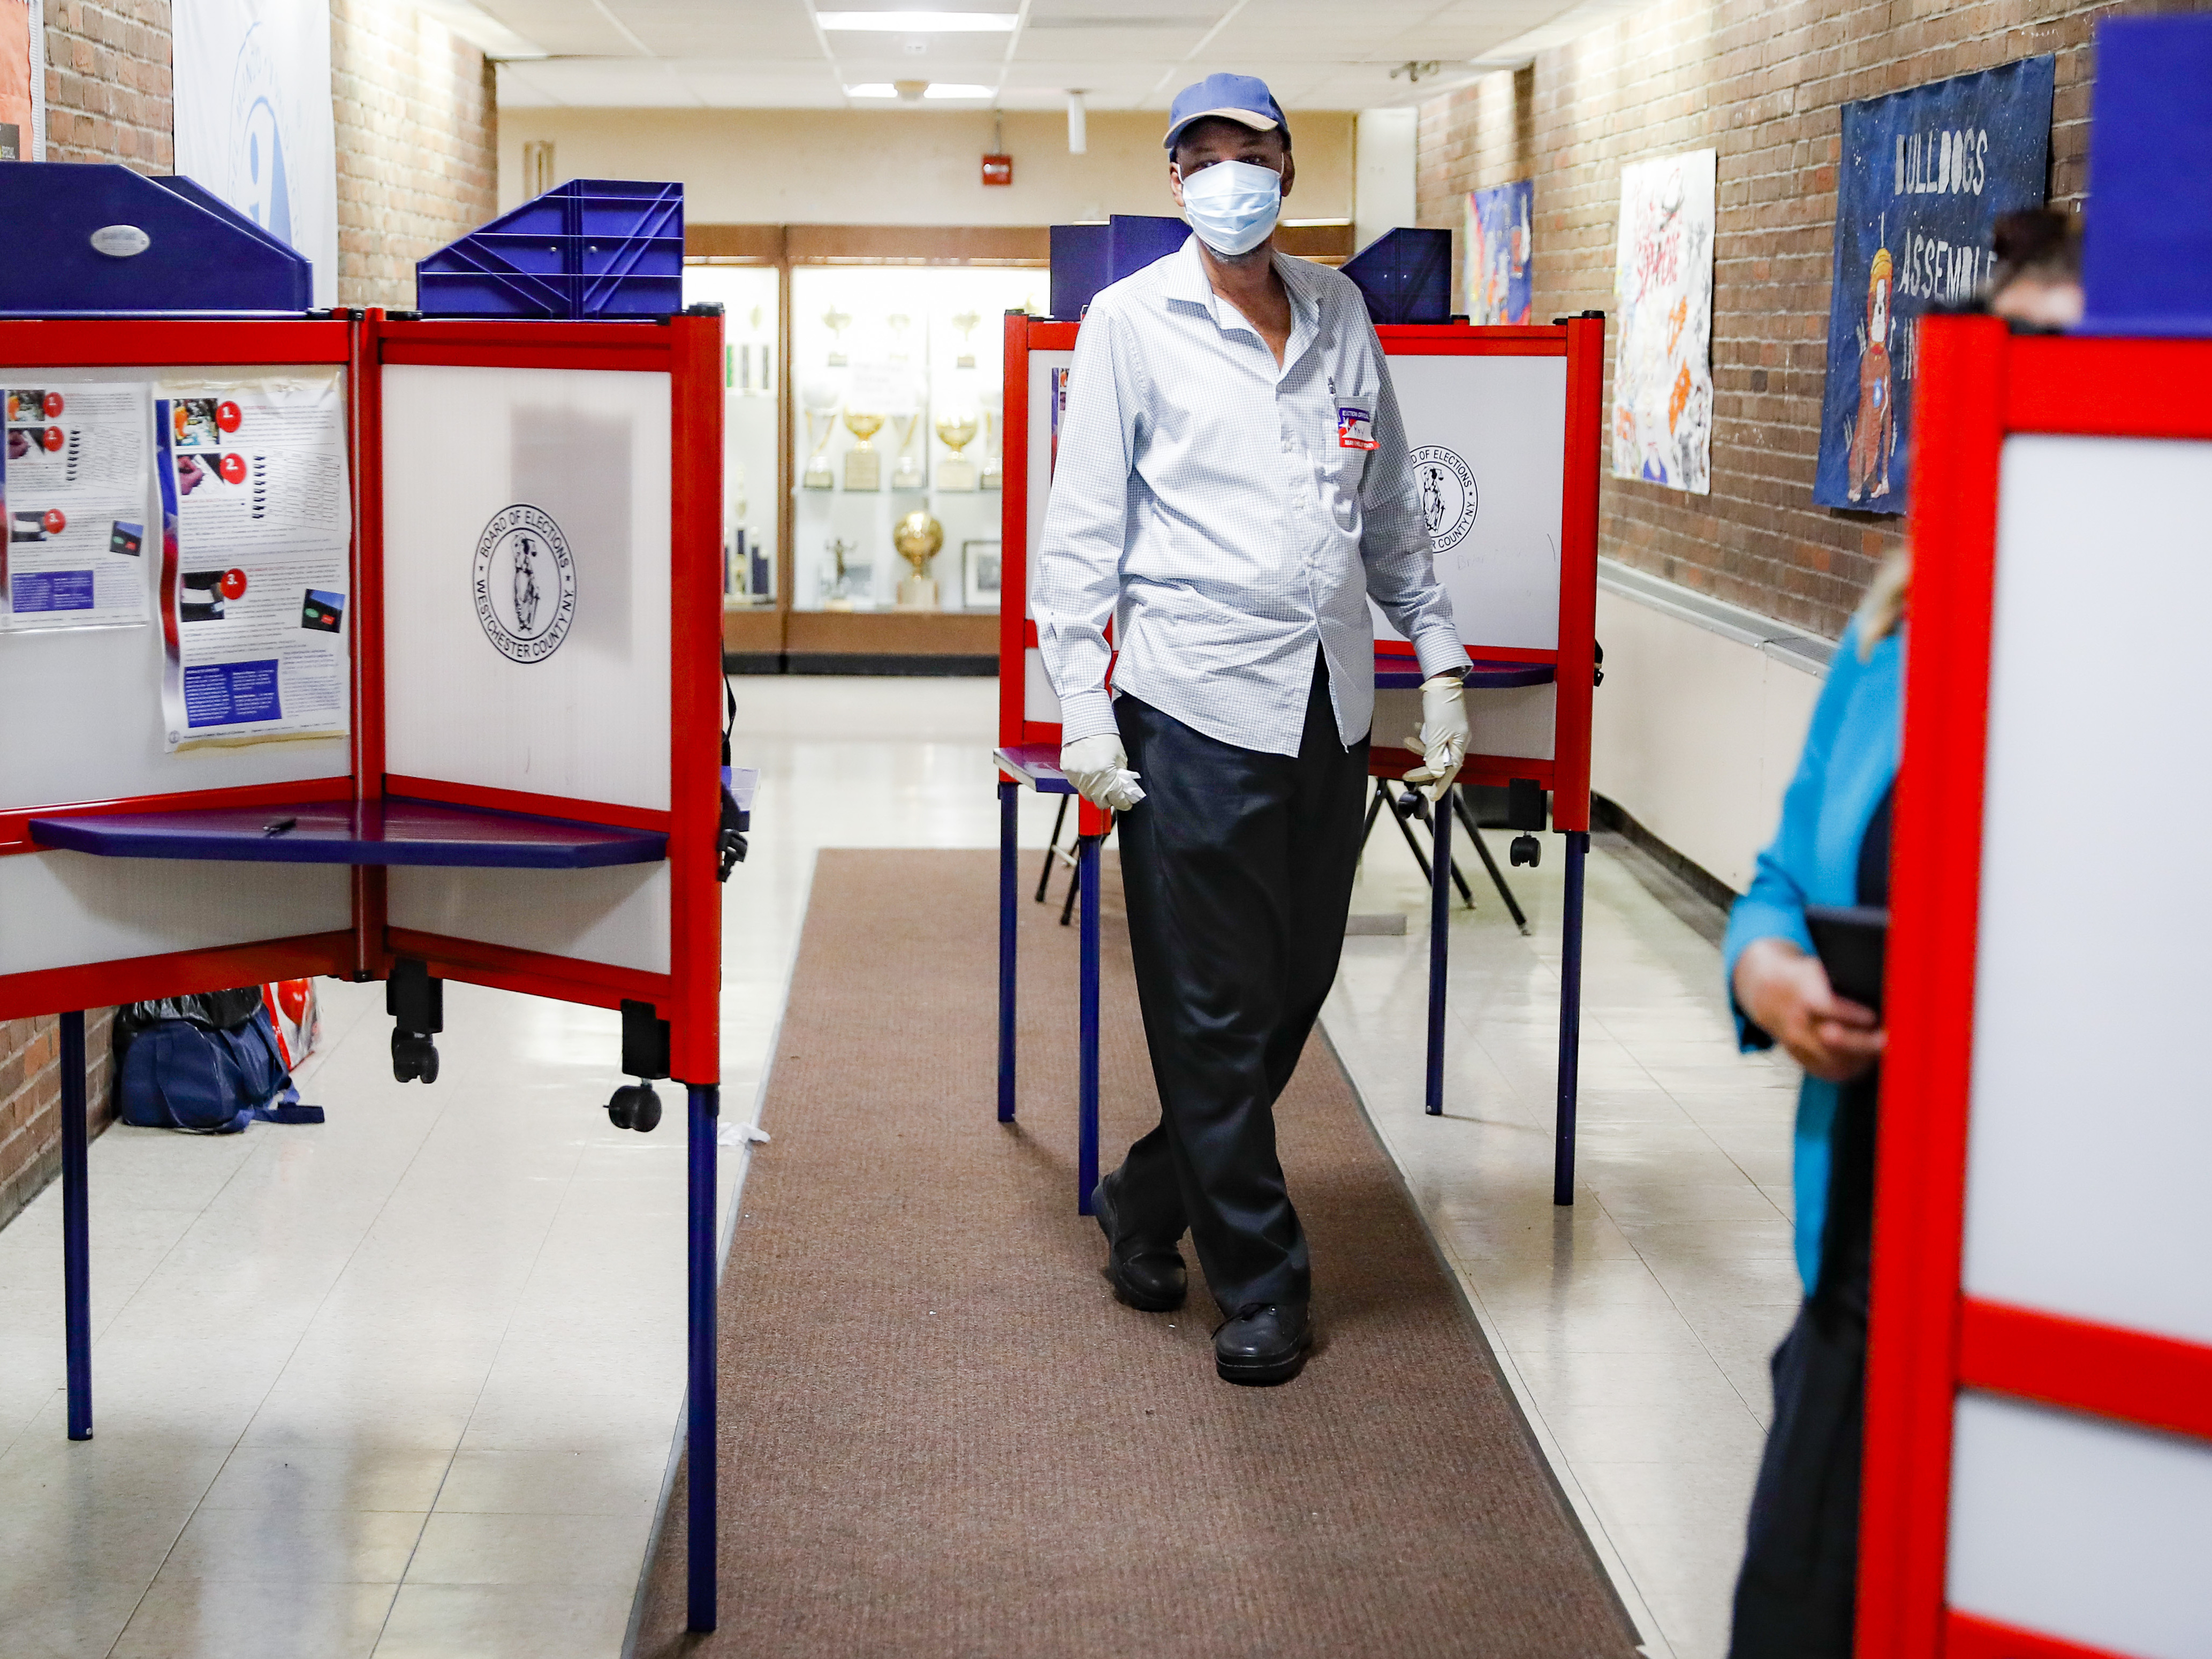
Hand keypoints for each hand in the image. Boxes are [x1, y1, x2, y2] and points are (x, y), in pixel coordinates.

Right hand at [1059, 734, 1144, 813]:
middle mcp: (1091, 780)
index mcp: (1107, 776)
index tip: (1126, 802)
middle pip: (1101, 803)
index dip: (1124, 802)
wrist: (1085, 722)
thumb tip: (1124, 787)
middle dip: (1109, 799)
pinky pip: (1077, 785)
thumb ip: (1122, 775)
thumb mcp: (1121, 757)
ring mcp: (1078, 777)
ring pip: (1088, 796)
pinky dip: (1084, 782)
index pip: (1118, 800)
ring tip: (1100, 781)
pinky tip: (1089, 772)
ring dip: (1096, 792)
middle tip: (1113, 791)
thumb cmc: (1104, 735)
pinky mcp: (1068, 772)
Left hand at [1402, 674, 1468, 800]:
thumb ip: (1435, 754)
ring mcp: (1450, 731)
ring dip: (1419, 746)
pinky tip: (1415, 727)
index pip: (1451, 770)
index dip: (1441, 784)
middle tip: (1406, 775)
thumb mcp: (1435, 733)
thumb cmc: (1441, 705)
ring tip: (1406, 740)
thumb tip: (1435, 771)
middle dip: (1423, 766)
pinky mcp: (1443, 722)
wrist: (1441, 678)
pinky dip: (1422, 734)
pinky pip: (1432, 735)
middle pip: (1440, 761)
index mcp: (1460, 744)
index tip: (1432, 796)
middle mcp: (1457, 739)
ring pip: (1433, 747)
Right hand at [1732, 938, 1884, 1082]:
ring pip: (1829, 1060)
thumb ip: (1837, 980)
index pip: (1828, 1008)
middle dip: (1862, 1044)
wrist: (1765, 992)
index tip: (1873, 1017)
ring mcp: (1796, 1043)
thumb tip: (1877, 988)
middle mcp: (1797, 1023)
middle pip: (1832, 1041)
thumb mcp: (1814, 969)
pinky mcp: (1797, 1056)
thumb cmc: (1799, 979)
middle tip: (1885, 1041)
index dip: (1853, 1015)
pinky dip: (1845, 1070)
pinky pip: (1823, 1070)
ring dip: (1858, 1060)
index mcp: (1802, 996)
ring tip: (1878, 1053)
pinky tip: (1861, 1064)